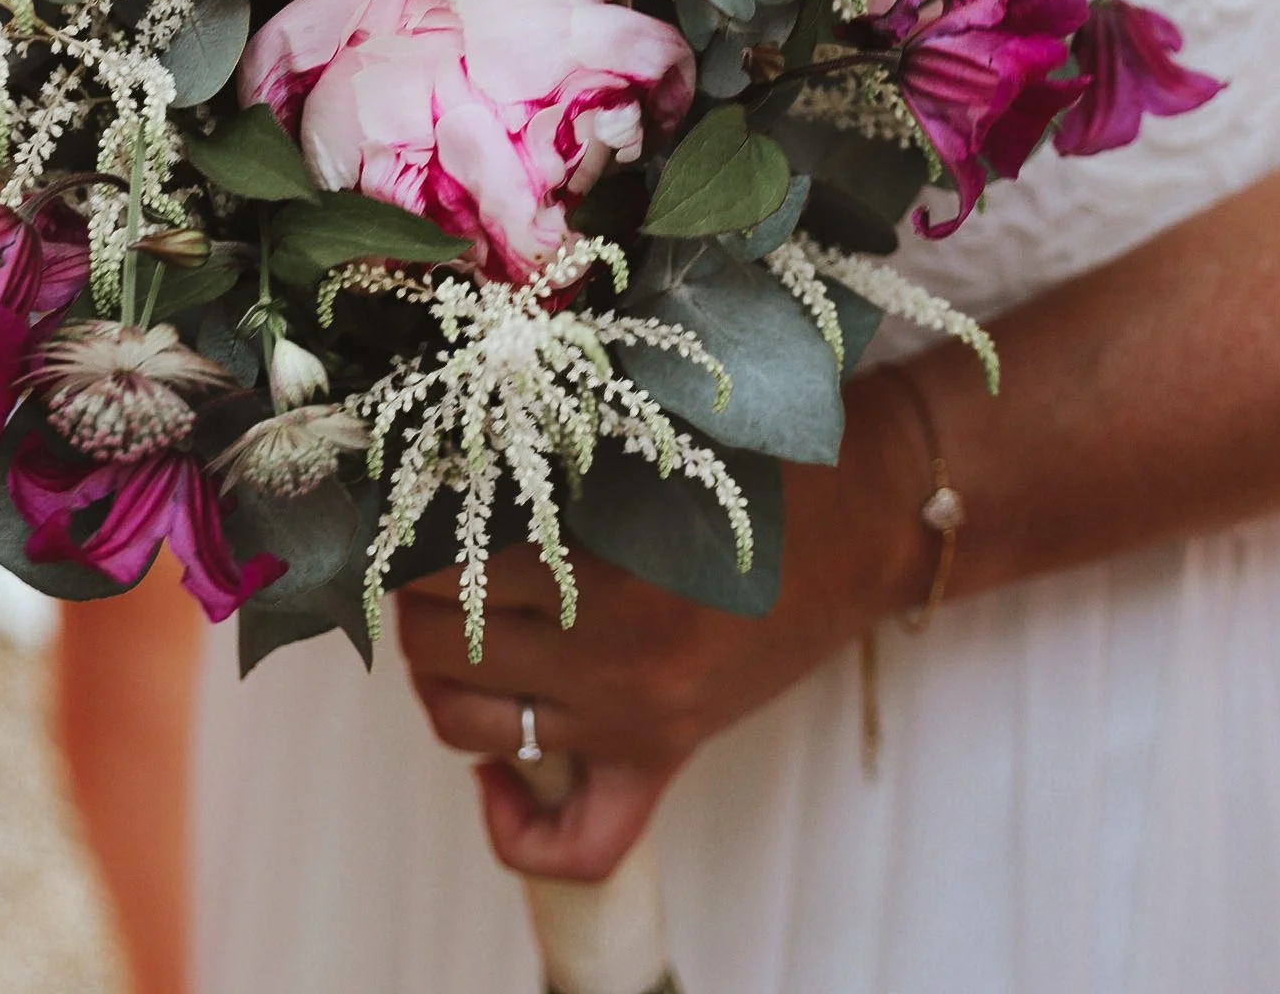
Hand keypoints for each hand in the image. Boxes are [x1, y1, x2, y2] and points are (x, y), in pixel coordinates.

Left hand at [398, 390, 924, 878]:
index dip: (411, 534)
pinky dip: (513, 823)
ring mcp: (636, 722)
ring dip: (435, 677)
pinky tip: (497, 771)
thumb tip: (456, 454)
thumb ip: (565, 447)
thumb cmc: (760, 460)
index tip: (411, 503)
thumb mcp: (654, 436)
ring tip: (446, 626)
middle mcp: (615, 663)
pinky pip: (574, 843)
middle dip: (412, 599)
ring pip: (471, 727)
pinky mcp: (664, 758)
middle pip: (442, 648)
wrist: (868, 520)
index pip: (451, 570)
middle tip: (421, 556)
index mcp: (610, 574)